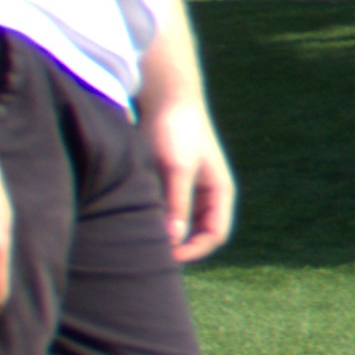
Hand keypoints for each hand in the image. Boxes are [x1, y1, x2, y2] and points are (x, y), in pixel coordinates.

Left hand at [146, 90, 237, 262]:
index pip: (215, 235)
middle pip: (198, 234)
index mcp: (220, 192)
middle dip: (178, 246)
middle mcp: (207, 195)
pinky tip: (134, 219)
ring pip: (180, 224)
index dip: (194, 251)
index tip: (167, 256)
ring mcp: (188, 189)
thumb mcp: (178, 169)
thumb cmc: (177, 131)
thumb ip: (177, 204)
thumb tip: (173, 240)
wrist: (166, 98)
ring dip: (164, 233)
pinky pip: (164, 210)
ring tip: (141, 237)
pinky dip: (153, 218)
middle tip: (150, 254)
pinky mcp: (169, 183)